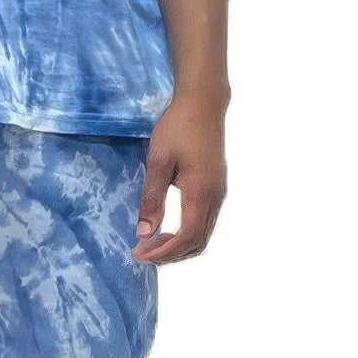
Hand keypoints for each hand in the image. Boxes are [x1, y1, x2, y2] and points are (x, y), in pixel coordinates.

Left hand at [131, 94, 227, 264]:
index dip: (162, 252)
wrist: (203, 103)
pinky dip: (188, 235)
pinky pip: (206, 222)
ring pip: (204, 235)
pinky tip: (168, 230)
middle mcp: (215, 197)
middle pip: (197, 242)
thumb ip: (152, 198)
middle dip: (170, 254)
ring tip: (153, 246)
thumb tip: (144, 232)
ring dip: (179, 246)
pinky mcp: (217, 187)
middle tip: (143, 254)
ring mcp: (219, 193)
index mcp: (201, 192)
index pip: (185, 237)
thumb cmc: (178, 127)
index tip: (138, 254)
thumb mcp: (158, 161)